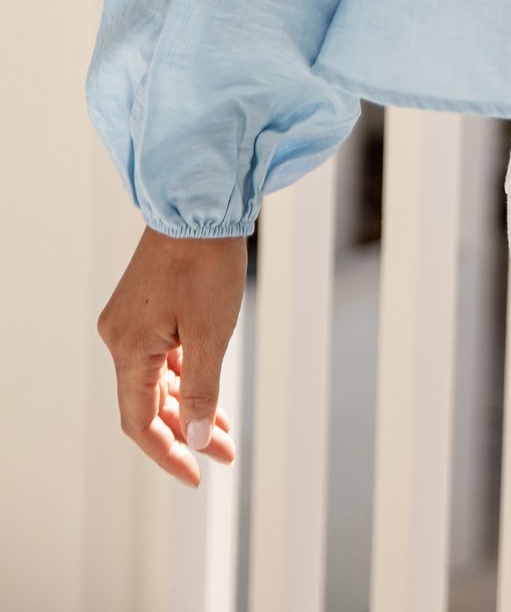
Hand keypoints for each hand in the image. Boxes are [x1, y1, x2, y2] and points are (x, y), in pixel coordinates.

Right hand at [96, 225, 245, 487]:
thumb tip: (193, 439)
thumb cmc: (206, 262)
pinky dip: (187, 375)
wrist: (201, 201)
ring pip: (158, 379)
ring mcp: (132, 320)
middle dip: (185, 431)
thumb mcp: (211, 333)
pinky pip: (163, 354)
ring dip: (189, 405)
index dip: (167, 453)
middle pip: (149, 402)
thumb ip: (200, 392)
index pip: (140, 421)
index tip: (195, 475)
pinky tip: (210, 391)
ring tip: (222, 431)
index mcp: (128, 348)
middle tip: (223, 454)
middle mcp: (121, 337)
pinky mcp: (147, 305)